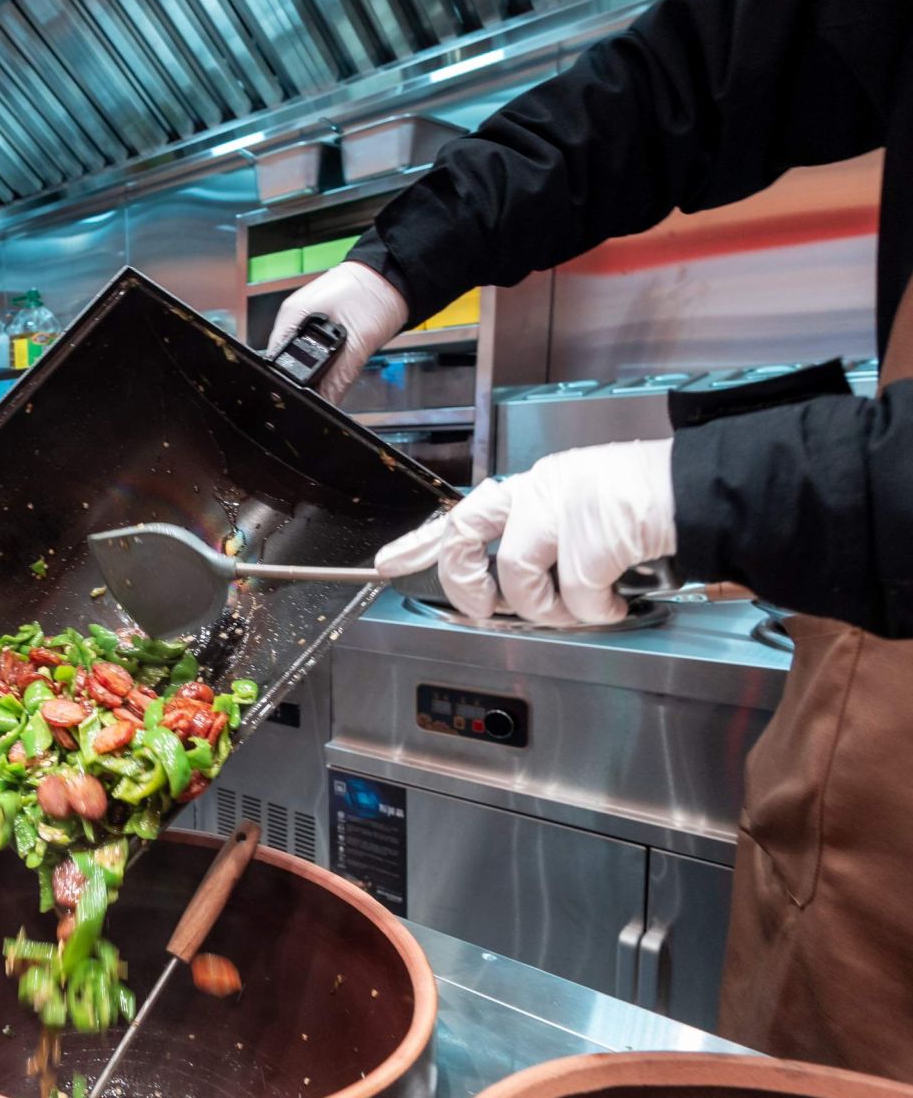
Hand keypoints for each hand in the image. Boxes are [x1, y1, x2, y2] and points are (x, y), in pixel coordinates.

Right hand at [266, 262, 406, 402]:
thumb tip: (325, 404)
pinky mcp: (318, 323)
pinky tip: (333, 366)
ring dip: (312, 371)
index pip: (275, 358)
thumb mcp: (359, 341)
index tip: (298, 399)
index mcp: (292, 316)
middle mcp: (293, 317)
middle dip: (299, 379)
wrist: (394, 275)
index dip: (285, 381)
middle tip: (317, 394)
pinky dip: (322, 362)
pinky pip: (312, 349)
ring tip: (327, 381)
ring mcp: (304, 319)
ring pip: (299, 357)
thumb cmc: (376, 295)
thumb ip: (339, 376)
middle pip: (285, 360)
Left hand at [375, 439, 676, 624]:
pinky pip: (575, 595)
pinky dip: (596, 611)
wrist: (712, 490)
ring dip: (549, 607)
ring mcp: (564, 506)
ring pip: (518, 576)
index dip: (419, 543)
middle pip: (464, 536)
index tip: (387, 564)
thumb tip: (517, 592)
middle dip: (468, 585)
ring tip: (584, 606)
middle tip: (488, 609)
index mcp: (538, 486)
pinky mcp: (592, 531)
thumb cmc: (657, 509)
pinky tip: (617, 601)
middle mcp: (542, 488)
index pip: (463, 511)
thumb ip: (547, 542)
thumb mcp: (586, 515)